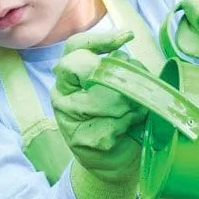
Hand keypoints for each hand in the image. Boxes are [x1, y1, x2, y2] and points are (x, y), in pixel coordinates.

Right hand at [50, 29, 147, 198]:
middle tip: (137, 91)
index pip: (76, 47)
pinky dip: (129, 126)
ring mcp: (67, 117)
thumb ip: (121, 68)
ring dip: (131, 106)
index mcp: (69, 75)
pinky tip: (129, 130)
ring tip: (136, 114)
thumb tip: (129, 47)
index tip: (127, 38)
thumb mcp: (121, 87)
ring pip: (105, 99)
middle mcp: (62, 93)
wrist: (117, 161)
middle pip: (92, 69)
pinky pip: (112, 125)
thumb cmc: (120, 118)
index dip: (101, 39)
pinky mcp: (80, 139)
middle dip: (122, 78)